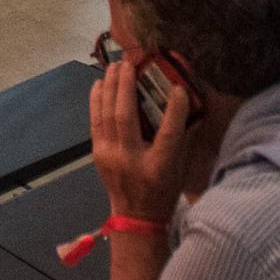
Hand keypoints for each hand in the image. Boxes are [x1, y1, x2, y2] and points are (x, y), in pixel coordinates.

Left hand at [88, 59, 193, 223]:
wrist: (136, 216)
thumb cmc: (164, 189)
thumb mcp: (180, 167)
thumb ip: (183, 137)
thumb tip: (185, 102)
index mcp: (159, 167)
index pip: (167, 134)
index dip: (174, 110)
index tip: (177, 87)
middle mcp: (131, 160)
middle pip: (126, 117)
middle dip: (126, 86)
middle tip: (129, 63)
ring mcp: (110, 157)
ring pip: (106, 115)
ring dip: (109, 88)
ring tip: (113, 67)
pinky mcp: (98, 154)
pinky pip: (95, 121)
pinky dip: (96, 101)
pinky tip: (98, 85)